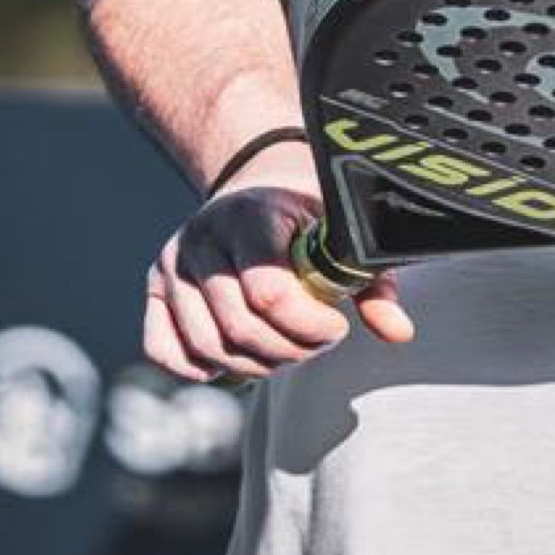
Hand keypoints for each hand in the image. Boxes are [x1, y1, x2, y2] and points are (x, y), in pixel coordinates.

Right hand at [145, 176, 413, 382]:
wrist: (256, 186)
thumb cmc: (306, 215)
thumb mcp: (341, 236)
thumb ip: (370, 284)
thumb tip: (399, 333)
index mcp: (251, 214)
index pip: (268, 292)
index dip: (307, 325)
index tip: (337, 327)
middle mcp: (202, 237)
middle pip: (239, 327)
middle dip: (288, 350)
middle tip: (317, 343)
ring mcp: (171, 263)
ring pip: (207, 345)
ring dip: (255, 364)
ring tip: (287, 350)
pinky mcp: (155, 289)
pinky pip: (164, 350)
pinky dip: (201, 368)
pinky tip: (239, 356)